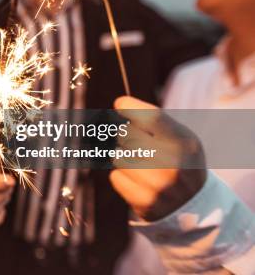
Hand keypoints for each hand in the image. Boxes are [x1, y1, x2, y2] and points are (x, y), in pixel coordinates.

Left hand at [110, 96, 205, 220]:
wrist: (194, 205)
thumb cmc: (179, 160)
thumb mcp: (179, 137)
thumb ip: (154, 120)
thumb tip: (119, 104)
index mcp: (184, 144)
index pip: (151, 117)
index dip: (130, 107)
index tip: (120, 104)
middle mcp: (173, 165)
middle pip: (126, 135)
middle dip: (125, 134)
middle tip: (135, 141)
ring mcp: (159, 187)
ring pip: (117, 156)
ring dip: (123, 156)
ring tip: (141, 164)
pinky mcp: (145, 203)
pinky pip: (115, 176)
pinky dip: (122, 176)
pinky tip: (139, 181)